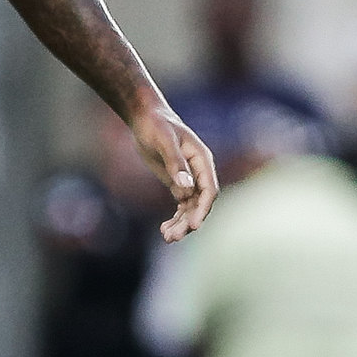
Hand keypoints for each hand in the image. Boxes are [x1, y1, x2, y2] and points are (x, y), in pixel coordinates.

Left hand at [129, 98, 217, 241]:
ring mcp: (190, 179)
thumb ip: (176, 164)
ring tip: (167, 237)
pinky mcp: (178, 183)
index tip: (194, 226)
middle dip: (189, 222)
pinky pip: (182, 206)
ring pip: (190, 208)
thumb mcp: (164, 141)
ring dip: (181, 224)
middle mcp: (199, 172)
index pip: (209, 190)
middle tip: (173, 237)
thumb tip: (186, 189)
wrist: (146, 118)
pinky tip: (164, 229)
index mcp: (202, 160)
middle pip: (200, 203)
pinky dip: (175, 219)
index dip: (203, 209)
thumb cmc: (157, 125)